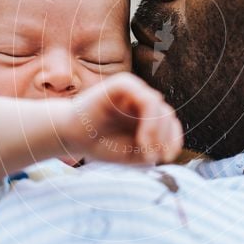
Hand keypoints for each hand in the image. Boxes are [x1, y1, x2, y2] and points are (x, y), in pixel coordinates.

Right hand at [62, 73, 182, 164]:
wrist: (70, 137)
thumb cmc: (100, 144)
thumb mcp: (133, 152)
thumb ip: (154, 148)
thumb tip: (172, 148)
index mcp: (146, 114)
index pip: (171, 123)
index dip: (173, 140)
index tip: (164, 158)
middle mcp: (141, 99)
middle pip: (168, 115)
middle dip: (166, 139)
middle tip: (153, 157)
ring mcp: (132, 90)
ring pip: (160, 107)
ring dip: (158, 132)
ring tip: (146, 151)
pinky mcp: (122, 85)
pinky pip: (147, 98)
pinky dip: (150, 121)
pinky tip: (142, 140)